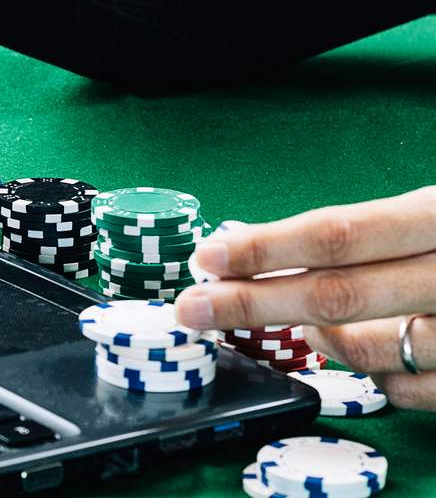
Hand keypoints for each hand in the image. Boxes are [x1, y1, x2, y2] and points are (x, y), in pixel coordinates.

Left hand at [175, 186, 435, 409]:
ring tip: (309, 321)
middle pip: (336, 297)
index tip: (207, 256)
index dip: (266, 248)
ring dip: (317, 338)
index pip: (337, 236)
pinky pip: (398, 388)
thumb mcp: (428, 214)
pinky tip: (361, 345)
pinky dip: (367, 371)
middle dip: (252, 304)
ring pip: (362, 351)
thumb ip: (361, 233)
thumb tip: (253, 249)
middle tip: (191, 308)